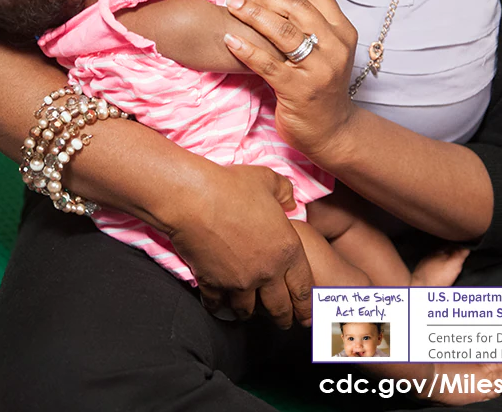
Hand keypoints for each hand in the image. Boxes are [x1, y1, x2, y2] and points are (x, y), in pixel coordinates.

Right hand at [167, 163, 314, 328]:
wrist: (195, 198)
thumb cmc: (232, 186)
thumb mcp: (268, 180)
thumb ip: (284, 192)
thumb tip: (290, 201)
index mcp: (286, 249)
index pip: (304, 287)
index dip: (307, 305)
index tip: (307, 315)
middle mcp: (267, 272)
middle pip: (279, 308)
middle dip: (283, 318)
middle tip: (283, 322)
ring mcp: (239, 281)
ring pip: (248, 310)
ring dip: (250, 313)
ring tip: (249, 313)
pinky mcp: (212, 283)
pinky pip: (218, 304)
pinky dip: (219, 306)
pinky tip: (218, 304)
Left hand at [223, 0, 358, 158]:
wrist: (331, 131)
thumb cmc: (320, 86)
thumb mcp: (326, 50)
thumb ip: (310, 24)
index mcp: (343, 32)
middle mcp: (334, 48)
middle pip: (296, 7)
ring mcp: (318, 70)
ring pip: (281, 31)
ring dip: (252, 14)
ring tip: (231, 7)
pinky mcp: (298, 90)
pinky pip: (266, 63)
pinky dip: (245, 48)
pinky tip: (229, 39)